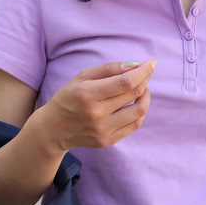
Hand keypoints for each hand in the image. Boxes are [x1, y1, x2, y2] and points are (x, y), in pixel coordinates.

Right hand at [36, 59, 155, 151]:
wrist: (53, 129)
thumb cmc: (69, 98)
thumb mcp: (82, 77)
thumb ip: (108, 69)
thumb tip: (135, 65)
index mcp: (87, 95)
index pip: (125, 82)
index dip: (143, 71)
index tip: (152, 63)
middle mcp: (95, 114)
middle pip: (134, 94)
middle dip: (144, 79)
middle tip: (144, 73)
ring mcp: (102, 131)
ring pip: (139, 111)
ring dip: (145, 96)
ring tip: (141, 89)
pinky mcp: (106, 142)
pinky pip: (134, 125)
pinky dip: (139, 112)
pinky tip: (134, 104)